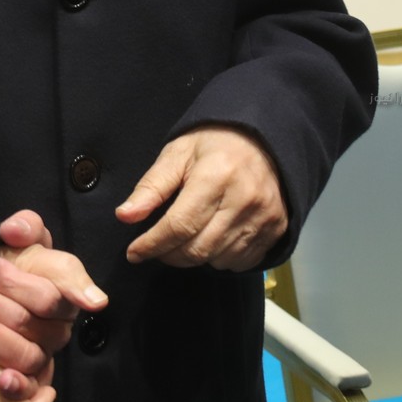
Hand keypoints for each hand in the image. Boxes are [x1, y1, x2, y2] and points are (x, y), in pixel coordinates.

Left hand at [0, 210, 107, 401]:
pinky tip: (3, 380)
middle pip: (34, 315)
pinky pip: (32, 400)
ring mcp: (42, 357)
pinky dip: (19, 389)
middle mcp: (57, 325)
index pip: (65, 279)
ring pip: (25, 352)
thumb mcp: (7, 241)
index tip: (24, 280)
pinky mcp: (25, 387)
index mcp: (60, 287)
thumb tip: (14, 231)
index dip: (56, 283)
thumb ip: (25, 228)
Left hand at [115, 125, 284, 269]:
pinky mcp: (277, 228)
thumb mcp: (177, 154)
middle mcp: (244, 200)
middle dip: (169, 254)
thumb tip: (124, 216)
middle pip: (198, 248)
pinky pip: (242, 262)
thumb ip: (151, 187)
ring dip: (194, 257)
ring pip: (218, 259)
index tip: (133, 252)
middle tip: (156, 248)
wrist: (263, 139)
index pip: (179, 225)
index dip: (152, 244)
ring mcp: (265, 216)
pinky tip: (211, 241)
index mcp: (216, 176)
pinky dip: (221, 259)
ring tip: (184, 240)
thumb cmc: (214, 144)